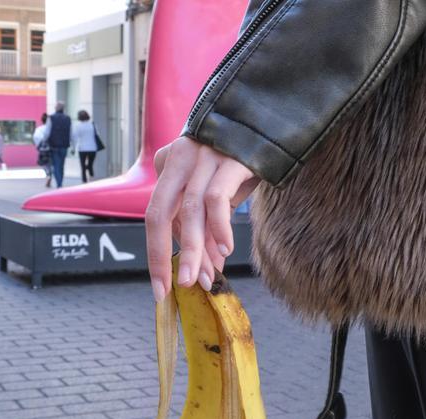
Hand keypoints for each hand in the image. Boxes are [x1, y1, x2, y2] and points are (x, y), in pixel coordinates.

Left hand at [146, 136, 260, 301]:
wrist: (271, 122)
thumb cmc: (240, 163)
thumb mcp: (216, 192)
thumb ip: (206, 228)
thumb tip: (207, 271)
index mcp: (170, 166)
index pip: (155, 217)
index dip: (156, 255)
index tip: (162, 289)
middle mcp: (181, 159)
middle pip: (159, 213)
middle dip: (163, 256)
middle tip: (176, 287)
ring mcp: (203, 157)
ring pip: (189, 210)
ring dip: (194, 249)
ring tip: (202, 278)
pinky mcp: (228, 159)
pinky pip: (216, 198)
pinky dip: (218, 227)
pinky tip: (225, 249)